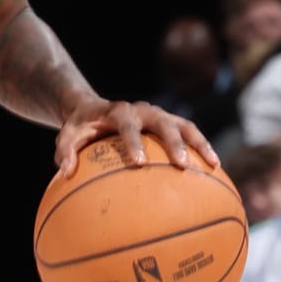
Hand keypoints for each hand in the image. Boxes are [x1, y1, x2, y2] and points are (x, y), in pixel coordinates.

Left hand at [54, 99, 217, 178]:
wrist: (94, 109)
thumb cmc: (81, 127)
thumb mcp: (68, 135)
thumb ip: (65, 151)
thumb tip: (64, 172)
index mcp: (118, 111)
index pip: (127, 123)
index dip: (134, 141)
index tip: (139, 162)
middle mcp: (143, 110)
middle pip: (163, 122)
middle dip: (174, 143)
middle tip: (182, 164)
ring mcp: (160, 116)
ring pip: (184, 126)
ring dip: (199, 144)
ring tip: (213, 165)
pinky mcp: (170, 123)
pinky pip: (191, 134)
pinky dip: (203, 148)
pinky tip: (215, 169)